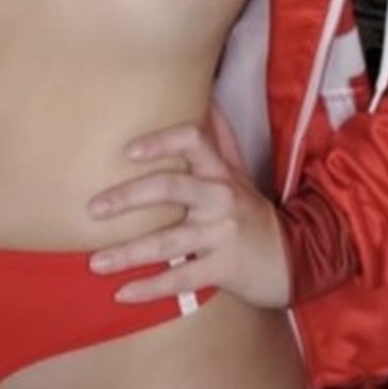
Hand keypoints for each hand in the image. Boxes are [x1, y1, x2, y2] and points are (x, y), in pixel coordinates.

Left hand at [86, 117, 290, 308]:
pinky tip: (121, 295)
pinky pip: (181, 280)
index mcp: (219, 170)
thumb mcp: (238, 171)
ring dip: (127, 254)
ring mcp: (221, 234)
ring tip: (94, 263)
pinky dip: (150, 290)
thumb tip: (204, 94)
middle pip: (170, 188)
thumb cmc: (251, 210)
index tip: (127, 151)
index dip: (160, 142)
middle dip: (127, 197)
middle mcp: (220, 198)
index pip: (192, 140)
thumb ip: (218, 137)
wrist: (295, 258)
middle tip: (93, 208)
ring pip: (168, 242)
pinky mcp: (224, 269)